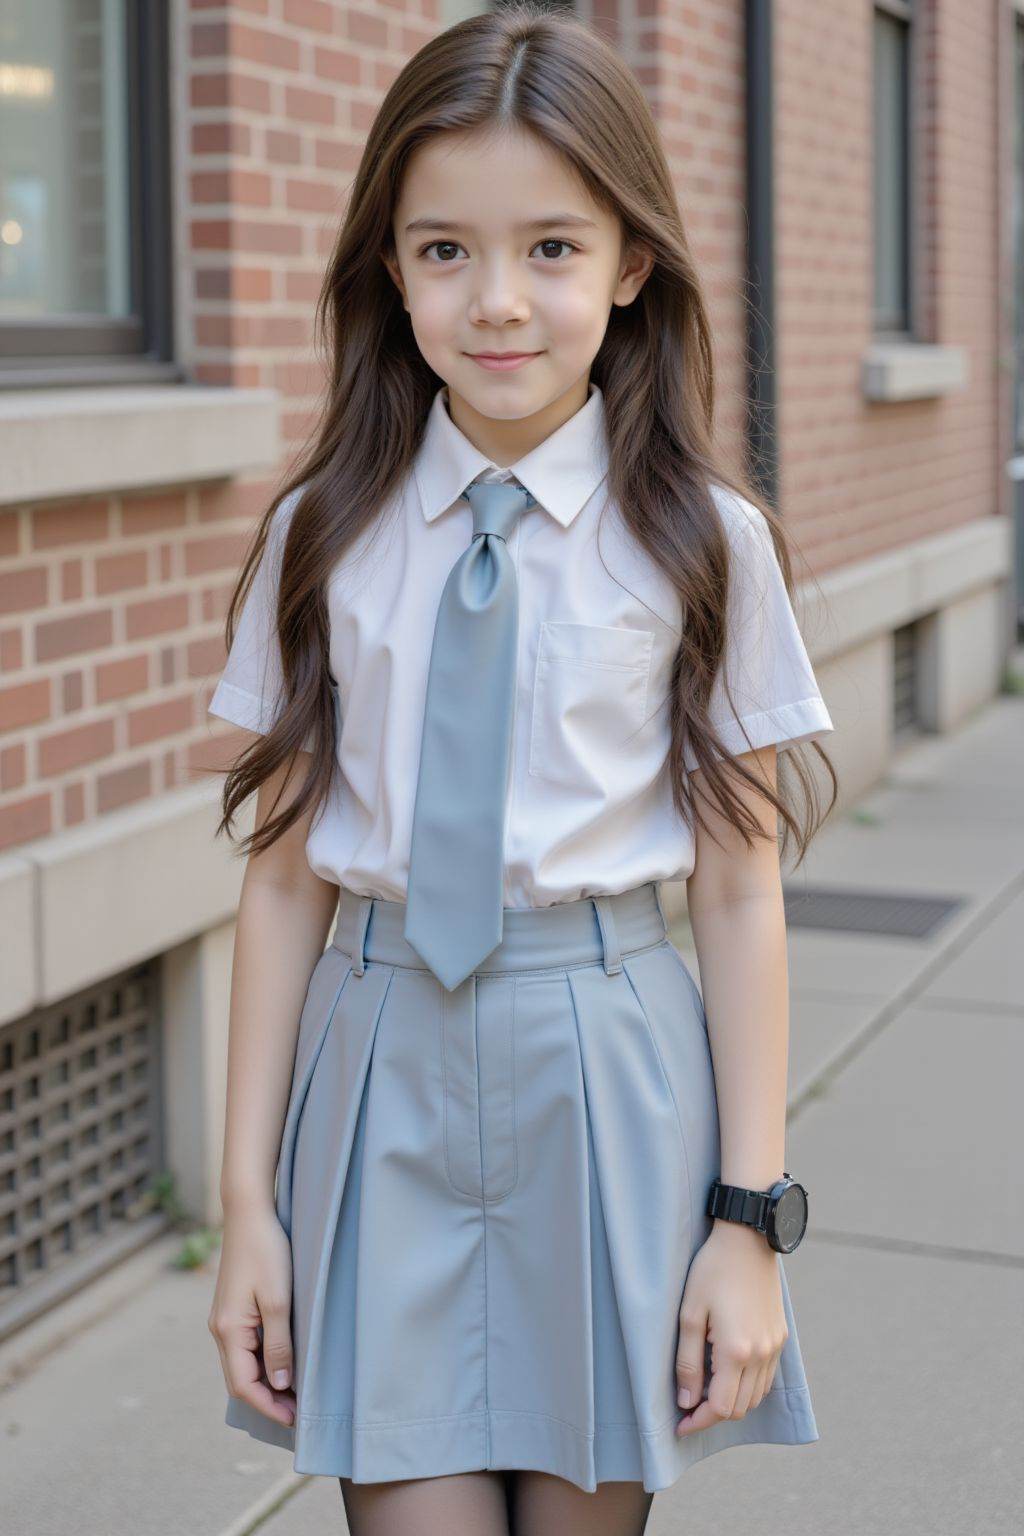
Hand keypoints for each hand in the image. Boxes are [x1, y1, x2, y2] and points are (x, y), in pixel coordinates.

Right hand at [208, 1201, 296, 1427]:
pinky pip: (244, 1347)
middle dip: (267, 1399)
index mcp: (228, 1330)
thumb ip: (278, 1344)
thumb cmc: (266, 1251)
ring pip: (242, 1364)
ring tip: (294, 1394)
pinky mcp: (232, 1309)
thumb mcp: (278, 1300)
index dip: (268, 1406)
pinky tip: (281, 1364)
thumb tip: (279, 1384)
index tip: (294, 1419)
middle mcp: (219, 1329)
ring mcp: (224, 1319)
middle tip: (298, 1413)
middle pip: (240, 1378)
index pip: (243, 1385)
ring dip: (265, 1382)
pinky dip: (261, 1363)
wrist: (249, 1213)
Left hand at [674, 1220, 787, 1437]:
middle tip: (687, 1407)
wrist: (747, 1240)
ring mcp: (774, 1347)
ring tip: (705, 1391)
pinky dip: (748, 1387)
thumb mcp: (689, 1314)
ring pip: (755, 1397)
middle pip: (739, 1409)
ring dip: (731, 1402)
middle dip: (712, 1415)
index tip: (679, 1425)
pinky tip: (728, 1374)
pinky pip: (766, 1378)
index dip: (698, 1421)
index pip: (721, 1408)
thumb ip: (687, 1362)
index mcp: (737, 1351)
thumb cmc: (712, 1272)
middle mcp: (761, 1354)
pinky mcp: (780, 1337)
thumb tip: (685, 1400)